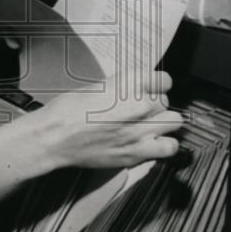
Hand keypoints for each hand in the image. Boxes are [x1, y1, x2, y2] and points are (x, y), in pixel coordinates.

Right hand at [31, 70, 181, 169]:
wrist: (56, 136)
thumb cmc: (68, 110)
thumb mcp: (99, 86)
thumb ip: (125, 88)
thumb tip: (139, 90)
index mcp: (130, 82)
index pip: (165, 80)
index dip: (157, 86)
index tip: (152, 90)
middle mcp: (140, 104)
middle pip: (166, 102)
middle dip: (156, 106)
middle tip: (142, 112)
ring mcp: (141, 129)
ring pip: (174, 122)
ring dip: (164, 124)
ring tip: (151, 126)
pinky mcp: (138, 152)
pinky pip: (170, 147)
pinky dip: (164, 145)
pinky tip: (153, 143)